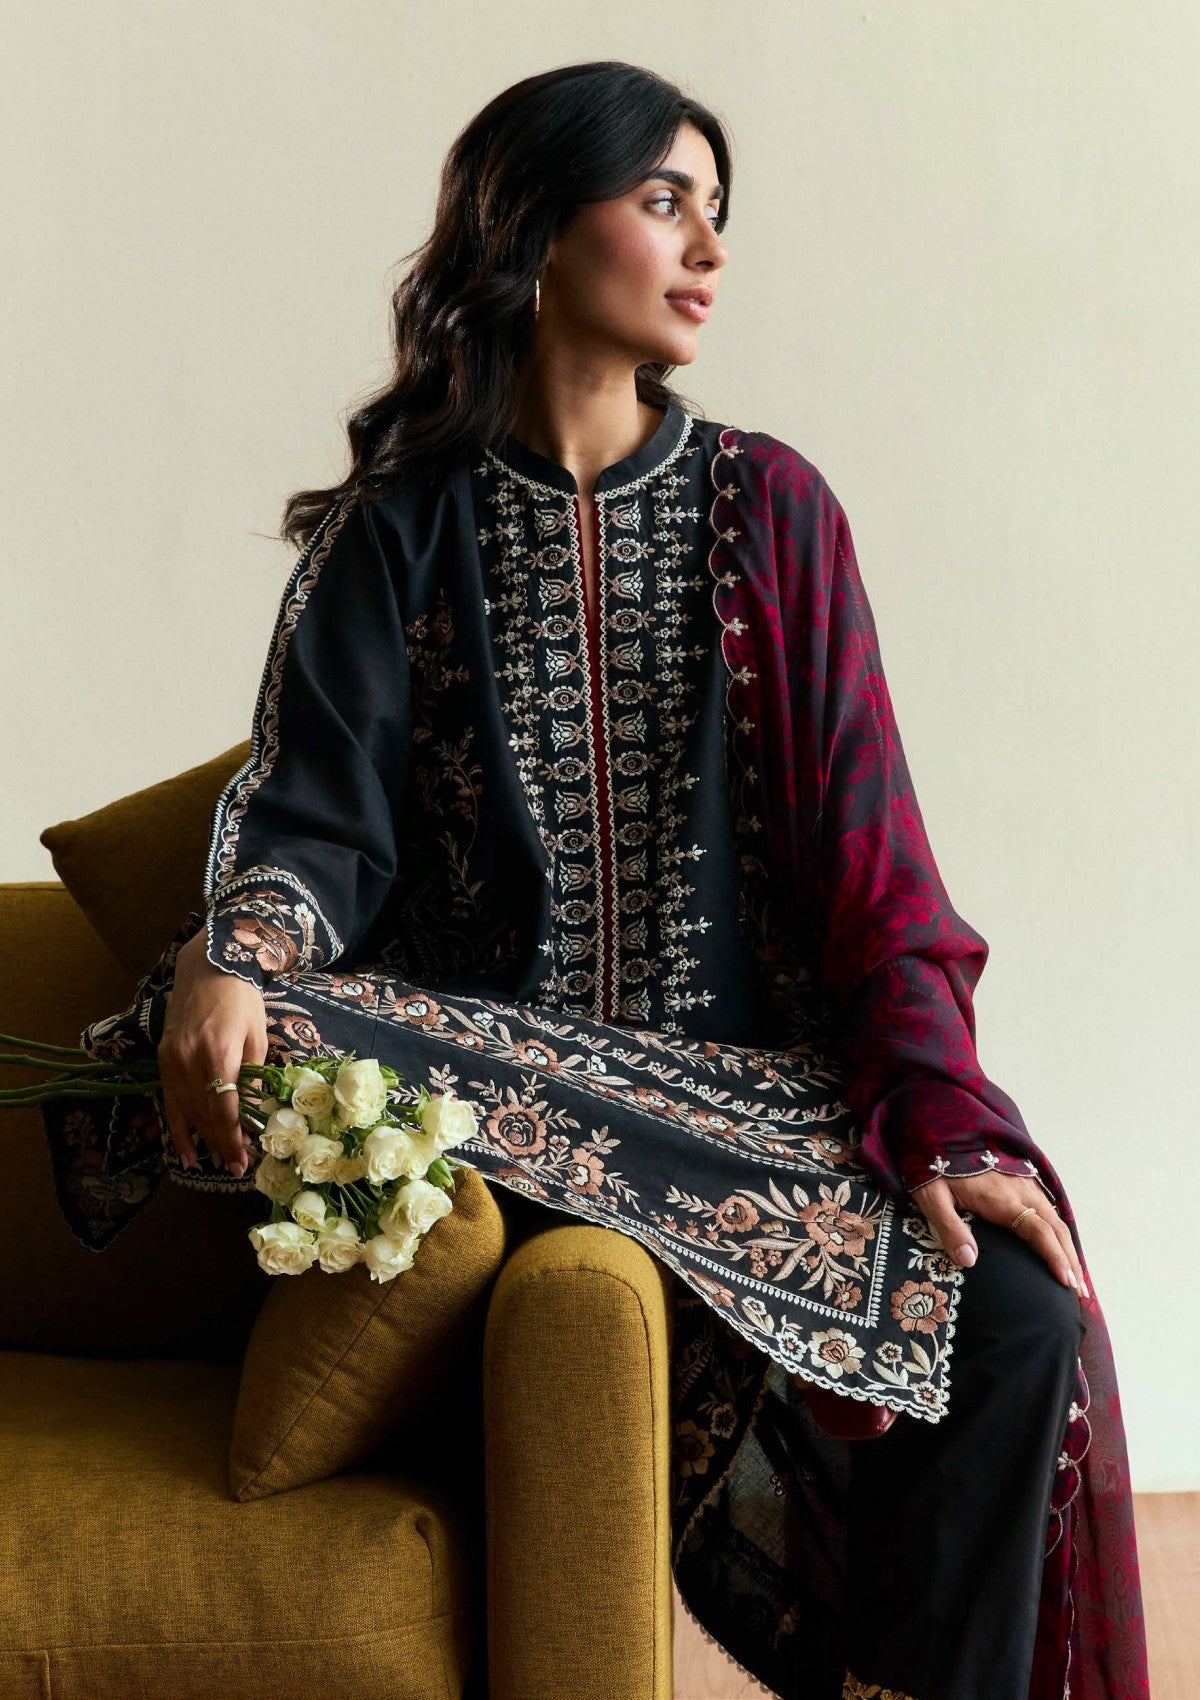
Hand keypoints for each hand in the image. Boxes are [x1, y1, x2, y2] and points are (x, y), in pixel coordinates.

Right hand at [157, 929, 268, 1178]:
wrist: (208, 967)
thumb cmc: (241, 1000)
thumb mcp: (257, 1036)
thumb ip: (254, 1076)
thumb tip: (254, 1114)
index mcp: (218, 1054)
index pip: (224, 1110)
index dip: (233, 1139)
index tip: (244, 1161)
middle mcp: (189, 1061)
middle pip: (204, 1115)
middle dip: (221, 1143)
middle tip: (237, 1166)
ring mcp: (171, 1060)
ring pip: (185, 1111)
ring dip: (201, 1140)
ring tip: (216, 1163)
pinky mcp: (162, 1058)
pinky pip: (169, 1100)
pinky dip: (177, 1127)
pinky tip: (184, 1151)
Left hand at [909, 1171, 1088, 1298]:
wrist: (939, 1124)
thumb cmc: (932, 1162)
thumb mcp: (932, 1196)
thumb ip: (950, 1228)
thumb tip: (969, 1261)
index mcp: (1002, 1198)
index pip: (1039, 1233)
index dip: (1056, 1258)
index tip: (1068, 1283)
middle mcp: (1021, 1190)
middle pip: (1056, 1228)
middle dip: (1070, 1259)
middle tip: (1079, 1291)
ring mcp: (1024, 1182)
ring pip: (1055, 1217)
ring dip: (1067, 1245)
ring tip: (1075, 1274)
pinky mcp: (1021, 1176)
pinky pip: (1047, 1205)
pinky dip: (1058, 1229)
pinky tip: (1059, 1243)